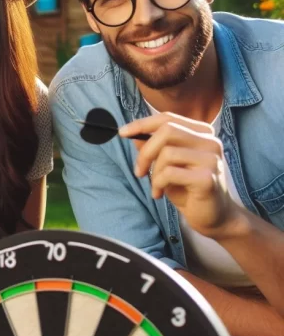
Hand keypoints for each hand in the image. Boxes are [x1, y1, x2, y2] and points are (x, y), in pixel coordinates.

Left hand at [120, 112, 241, 238]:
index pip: (168, 118)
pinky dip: (158, 183)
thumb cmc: (188, 189)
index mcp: (201, 134)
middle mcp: (210, 142)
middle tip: (138, 171)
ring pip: (167, 152)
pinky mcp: (207, 178)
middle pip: (167, 131)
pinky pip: (170, 173)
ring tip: (156, 187)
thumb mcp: (166, 165)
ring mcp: (211, 159)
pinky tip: (160, 194)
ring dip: (153, 173)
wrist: (213, 217)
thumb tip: (133, 134)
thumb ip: (153, 148)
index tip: (123, 133)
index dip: (142, 123)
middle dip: (145, 152)